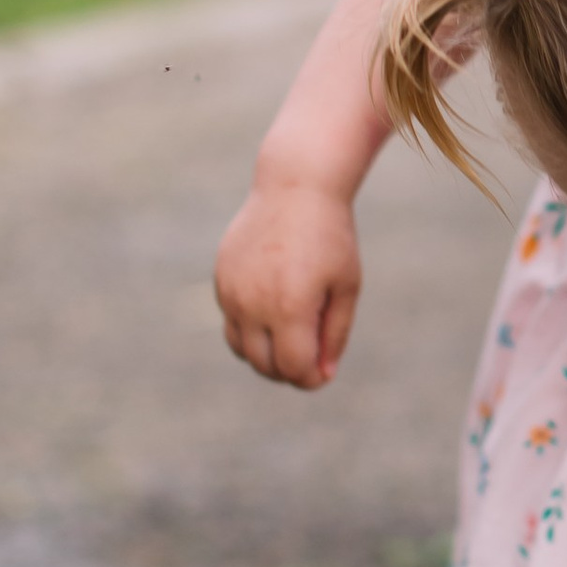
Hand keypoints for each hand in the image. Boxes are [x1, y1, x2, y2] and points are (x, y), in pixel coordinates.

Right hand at [217, 172, 361, 389]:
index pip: (293, 369)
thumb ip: (335, 334)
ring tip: (291, 341)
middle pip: (265, 365)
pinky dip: (251, 330)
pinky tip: (274, 312)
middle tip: (310, 359)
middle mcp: (254, 304)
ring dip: (266, 356)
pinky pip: (232, 323)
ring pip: (242, 350)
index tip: (324, 372)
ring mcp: (232, 292)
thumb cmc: (330, 237)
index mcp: (290, 307)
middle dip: (289, 372)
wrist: (294, 186)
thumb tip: (323, 374)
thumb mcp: (346, 286)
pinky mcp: (221, 279)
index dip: (311, 379)